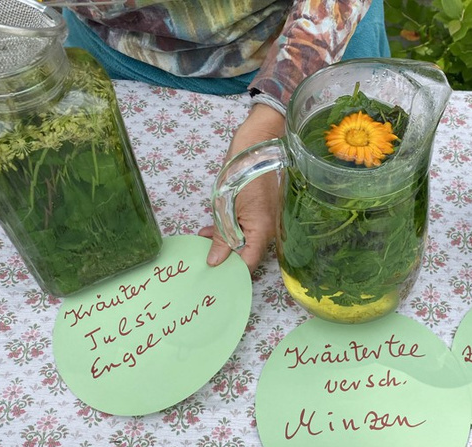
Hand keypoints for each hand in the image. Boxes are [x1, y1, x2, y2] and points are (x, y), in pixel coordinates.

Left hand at [198, 103, 283, 272]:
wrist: (258, 143)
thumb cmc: (242, 172)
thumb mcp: (225, 206)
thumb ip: (221, 236)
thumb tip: (215, 261)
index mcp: (263, 231)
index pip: (248, 264)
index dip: (230, 272)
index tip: (211, 277)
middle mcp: (269, 230)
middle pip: (247, 254)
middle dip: (224, 257)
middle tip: (201, 259)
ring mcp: (267, 221)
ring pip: (245, 241)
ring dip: (224, 242)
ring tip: (202, 239)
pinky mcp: (262, 212)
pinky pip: (247, 228)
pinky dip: (230, 230)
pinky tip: (211, 228)